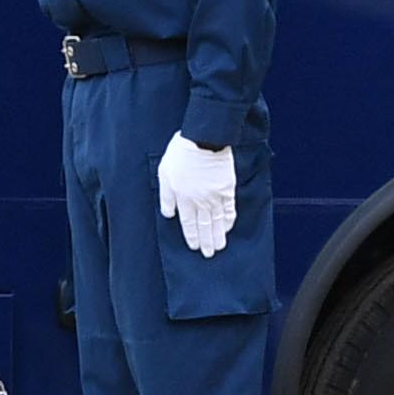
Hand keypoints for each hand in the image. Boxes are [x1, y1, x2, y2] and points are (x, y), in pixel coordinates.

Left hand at [156, 132, 237, 258]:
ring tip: (220, 247)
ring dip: (218, 235)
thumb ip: (166, 197)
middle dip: (206, 241)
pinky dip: (229, 220)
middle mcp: (199, 201)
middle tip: (209, 254)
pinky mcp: (227, 188)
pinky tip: (228, 227)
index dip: (191, 236)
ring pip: (217, 221)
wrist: (203, 140)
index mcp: (183, 198)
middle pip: (203, 226)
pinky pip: (229, 209)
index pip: (187, 223)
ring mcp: (215, 196)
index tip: (194, 246)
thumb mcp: (164, 174)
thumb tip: (168, 214)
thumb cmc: (181, 154)